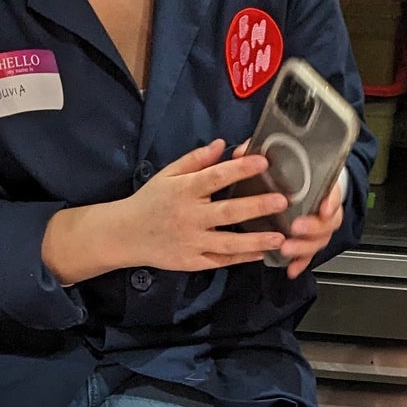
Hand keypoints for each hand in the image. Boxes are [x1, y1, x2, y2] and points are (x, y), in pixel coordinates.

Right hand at [42, 141, 290, 284]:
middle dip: (256, 206)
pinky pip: (220, 260)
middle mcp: (190, 216)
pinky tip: (261, 254)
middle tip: (282, 201)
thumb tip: (222, 144)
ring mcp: (191, 241)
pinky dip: (241, 259)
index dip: (240, 169)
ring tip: (280, 238)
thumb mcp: (167, 175)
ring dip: (255, 240)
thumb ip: (195, 160)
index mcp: (184, 190)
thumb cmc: (150, 200)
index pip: (215, 177)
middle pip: (227, 211)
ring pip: (228, 242)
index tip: (263, 162)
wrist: (125, 234)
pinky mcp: (191, 261)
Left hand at [267, 162, 346, 280]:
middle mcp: (324, 208)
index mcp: (322, 185)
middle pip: (328, 223)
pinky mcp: (308, 240)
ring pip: (318, 241)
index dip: (331, 202)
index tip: (324, 208)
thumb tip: (240, 152)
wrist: (310, 180)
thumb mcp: (282, 158)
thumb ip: (264, 154)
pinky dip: (300, 263)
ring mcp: (318, 226)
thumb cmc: (297, 169)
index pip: (333, 193)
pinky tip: (290, 270)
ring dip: (304, 247)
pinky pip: (308, 255)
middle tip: (296, 228)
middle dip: (313, 228)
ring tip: (287, 250)